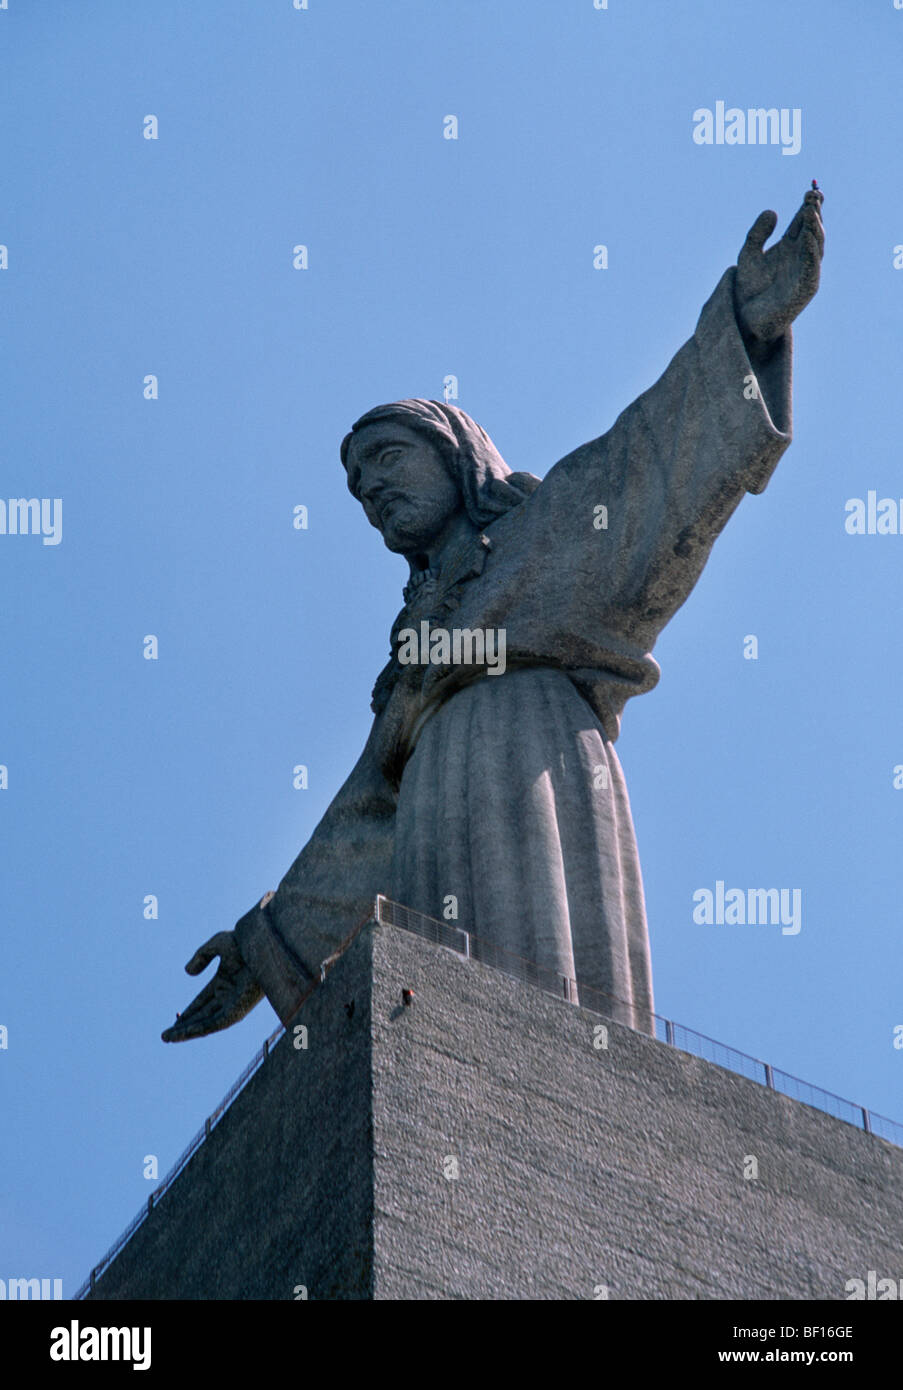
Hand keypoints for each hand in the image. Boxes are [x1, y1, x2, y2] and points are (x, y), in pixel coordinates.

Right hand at [161, 930, 262, 1041]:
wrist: (262, 944)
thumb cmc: (246, 941)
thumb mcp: (217, 945)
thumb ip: (201, 956)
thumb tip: (188, 972)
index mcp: (225, 982)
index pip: (202, 1002)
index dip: (188, 1012)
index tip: (174, 1020)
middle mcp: (229, 995)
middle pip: (202, 1016)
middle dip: (184, 1027)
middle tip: (165, 1036)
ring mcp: (233, 1004)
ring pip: (207, 1024)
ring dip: (187, 1032)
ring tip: (168, 1038)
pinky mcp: (238, 1011)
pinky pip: (215, 1023)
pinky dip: (199, 1029)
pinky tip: (184, 1032)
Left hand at [735, 187, 824, 349]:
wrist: (746, 316)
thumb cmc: (749, 286)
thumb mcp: (748, 254)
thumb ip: (757, 234)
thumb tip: (772, 212)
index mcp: (790, 244)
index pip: (804, 220)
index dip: (809, 205)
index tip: (809, 190)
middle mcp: (802, 255)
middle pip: (813, 229)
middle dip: (814, 213)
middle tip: (813, 196)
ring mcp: (806, 270)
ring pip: (816, 245)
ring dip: (815, 228)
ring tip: (811, 211)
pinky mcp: (807, 287)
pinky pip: (812, 267)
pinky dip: (812, 251)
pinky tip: (809, 238)